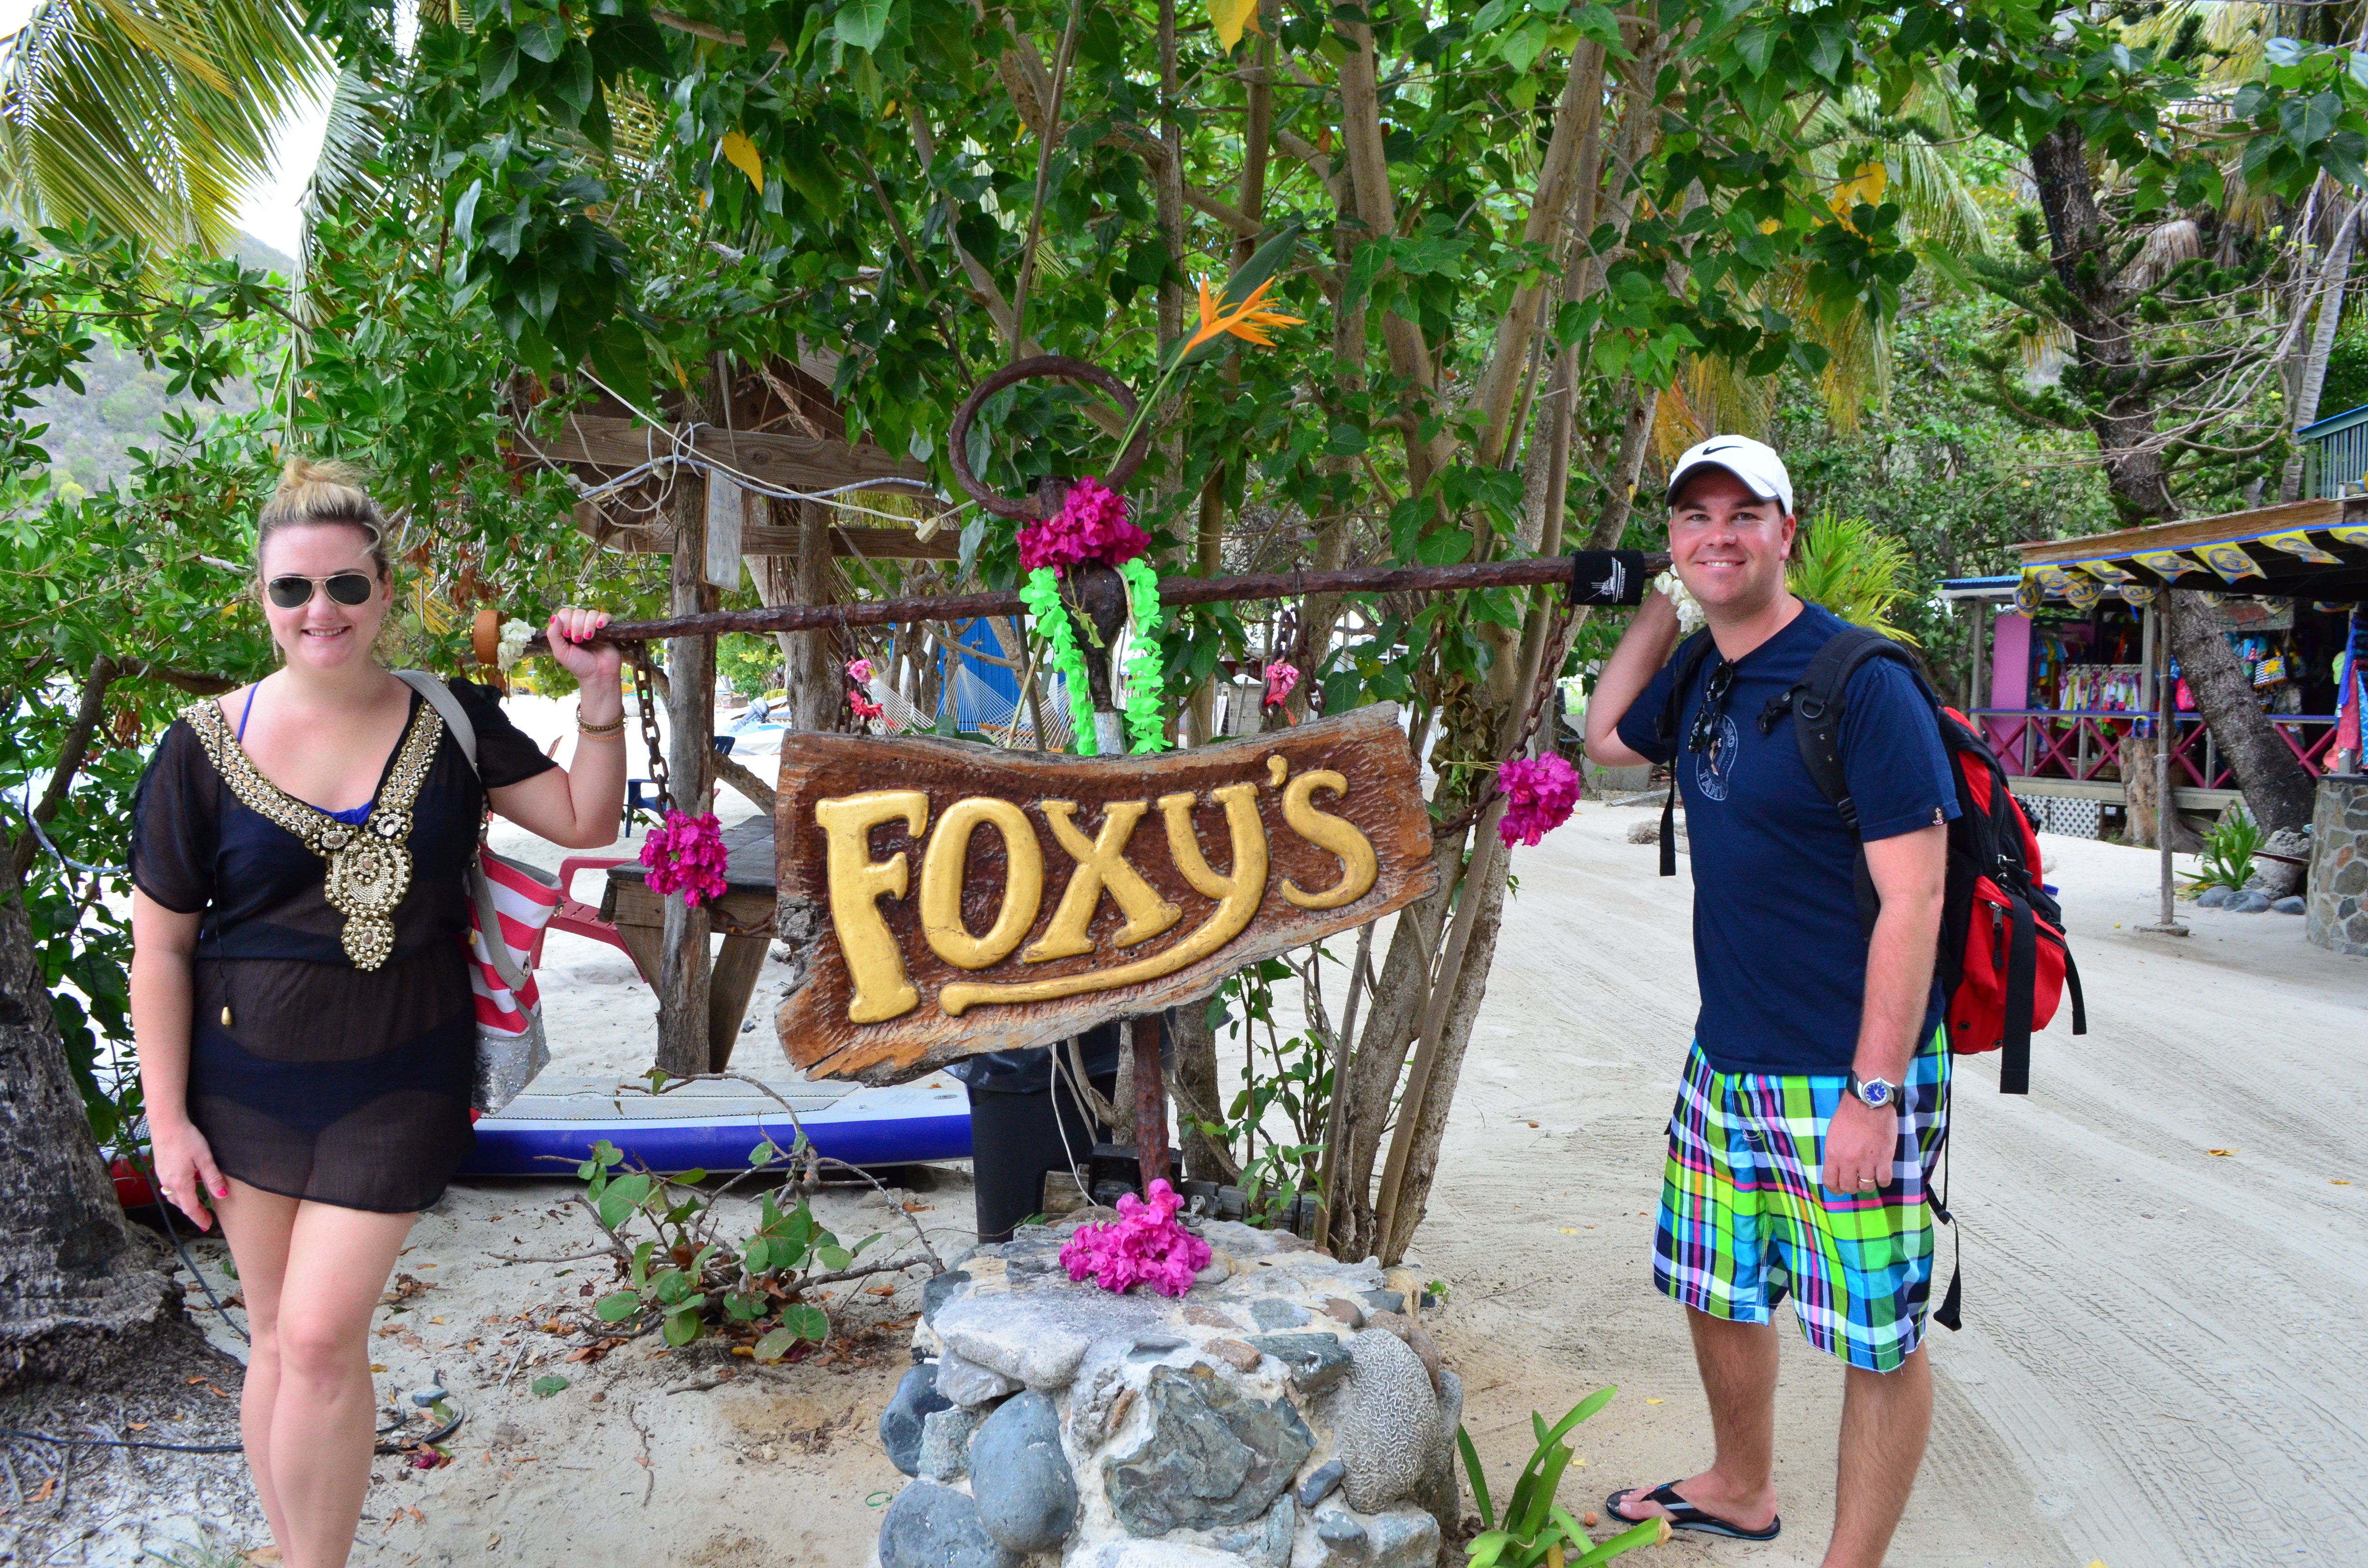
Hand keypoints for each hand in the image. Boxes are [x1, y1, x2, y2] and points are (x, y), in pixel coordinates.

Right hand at [149, 1117, 227, 1231]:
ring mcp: (162, 1175)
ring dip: (185, 1203)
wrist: (166, 1123)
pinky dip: (178, 1193)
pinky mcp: (160, 1167)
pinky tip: (185, 1188)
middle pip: (181, 1204)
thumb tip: (222, 1196)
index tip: (207, 1226)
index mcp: (180, 1183)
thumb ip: (213, 1178)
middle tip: (205, 1218)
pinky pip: (169, 1187)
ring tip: (196, 1206)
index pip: (190, 1208)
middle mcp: (168, 1182)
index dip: (199, 1218)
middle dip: (193, 1212)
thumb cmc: (187, 1138)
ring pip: (173, 1196)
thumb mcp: (204, 1158)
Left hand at [544, 607, 622, 690]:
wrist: (598, 675)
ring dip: (589, 624)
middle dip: (577, 626)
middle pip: (578, 612)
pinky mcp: (608, 629)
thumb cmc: (579, 665)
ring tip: (589, 638)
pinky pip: (606, 616)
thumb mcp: (561, 652)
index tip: (567, 635)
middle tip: (578, 640)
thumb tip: (554, 616)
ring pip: (591, 613)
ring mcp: (595, 626)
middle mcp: (581, 625)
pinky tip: (600, 627)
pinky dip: (602, 619)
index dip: (565, 621)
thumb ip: (553, 635)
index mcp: (568, 629)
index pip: (565, 613)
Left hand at [1822, 1094, 1895, 1197]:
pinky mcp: (1885, 1158)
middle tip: (1856, 1181)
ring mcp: (1868, 1161)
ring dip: (1868, 1184)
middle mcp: (1849, 1161)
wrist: (1868, 1102)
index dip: (1835, 1189)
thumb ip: (1834, 1153)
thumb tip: (1837, 1169)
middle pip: (1849, 1187)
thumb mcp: (1832, 1135)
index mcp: (1833, 1155)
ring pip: (1867, 1186)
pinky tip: (1882, 1173)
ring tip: (1869, 1176)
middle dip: (1852, 1187)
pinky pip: (1884, 1180)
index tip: (1839, 1189)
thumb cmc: (1848, 1115)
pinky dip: (1883, 1180)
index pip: (1831, 1182)